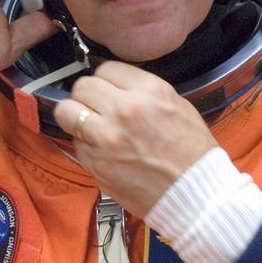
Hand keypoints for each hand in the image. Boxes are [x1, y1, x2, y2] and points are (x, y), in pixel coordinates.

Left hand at [54, 63, 215, 216]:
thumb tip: (116, 87)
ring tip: (88, 125)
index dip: (106, 81)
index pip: (106, 69)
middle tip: (97, 108)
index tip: (108, 90)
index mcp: (149, 91)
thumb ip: (144, 92)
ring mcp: (107, 138)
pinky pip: (76, 143)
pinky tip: (102, 151)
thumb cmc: (191, 152)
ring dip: (75, 117)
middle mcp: (125, 109)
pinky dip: (84, 145)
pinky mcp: (97, 163)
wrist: (194, 193)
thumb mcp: (177, 106)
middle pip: (83, 86)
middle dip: (88, 96)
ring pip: (67, 111)